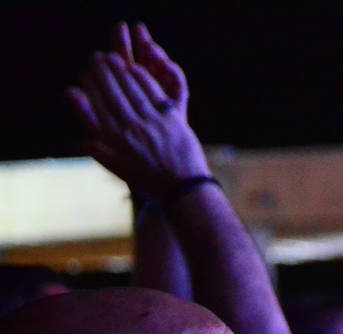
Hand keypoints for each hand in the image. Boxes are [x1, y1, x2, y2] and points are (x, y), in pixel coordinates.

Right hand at [66, 23, 209, 193]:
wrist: (183, 188)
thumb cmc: (150, 181)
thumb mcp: (120, 171)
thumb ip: (100, 154)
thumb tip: (80, 141)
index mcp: (117, 142)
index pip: (98, 109)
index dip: (89, 89)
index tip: (83, 74)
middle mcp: (132, 130)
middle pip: (112, 95)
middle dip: (102, 74)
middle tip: (95, 57)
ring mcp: (152, 124)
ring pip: (131, 92)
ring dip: (120, 72)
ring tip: (111, 57)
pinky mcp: (172, 121)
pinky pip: (155, 95)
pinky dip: (144, 80)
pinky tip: (136, 68)